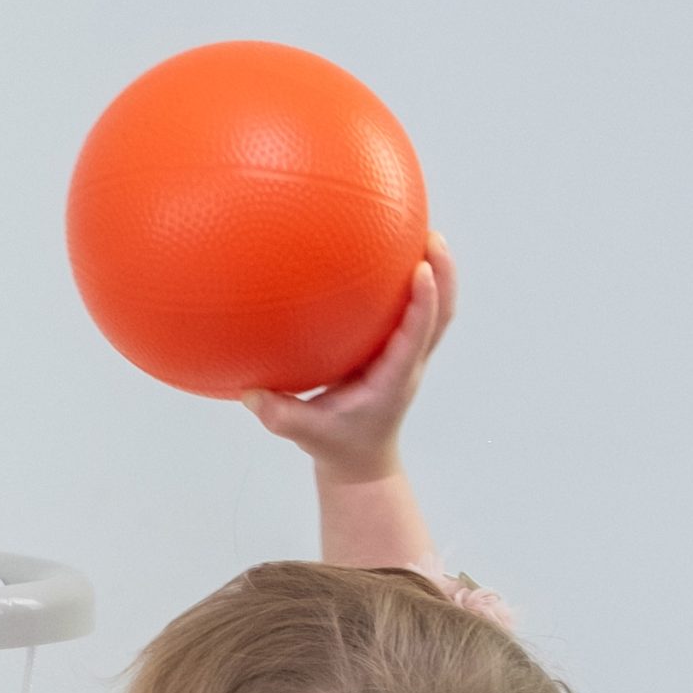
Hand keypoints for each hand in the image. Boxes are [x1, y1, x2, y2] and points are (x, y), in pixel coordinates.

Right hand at [244, 230, 457, 484]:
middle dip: (444, 273)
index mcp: (393, 380)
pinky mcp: (399, 351)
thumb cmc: (336, 445)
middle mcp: (408, 364)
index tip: (421, 268)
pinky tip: (392, 256)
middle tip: (431, 233)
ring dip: (439, 272)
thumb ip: (279, 415)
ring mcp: (408, 356)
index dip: (424, 301)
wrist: (359, 462)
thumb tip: (248, 392)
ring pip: (437, 311)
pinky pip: (417, 312)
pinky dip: (417, 283)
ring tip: (422, 230)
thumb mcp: (305, 435)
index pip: (417, 335)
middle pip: (442, 314)